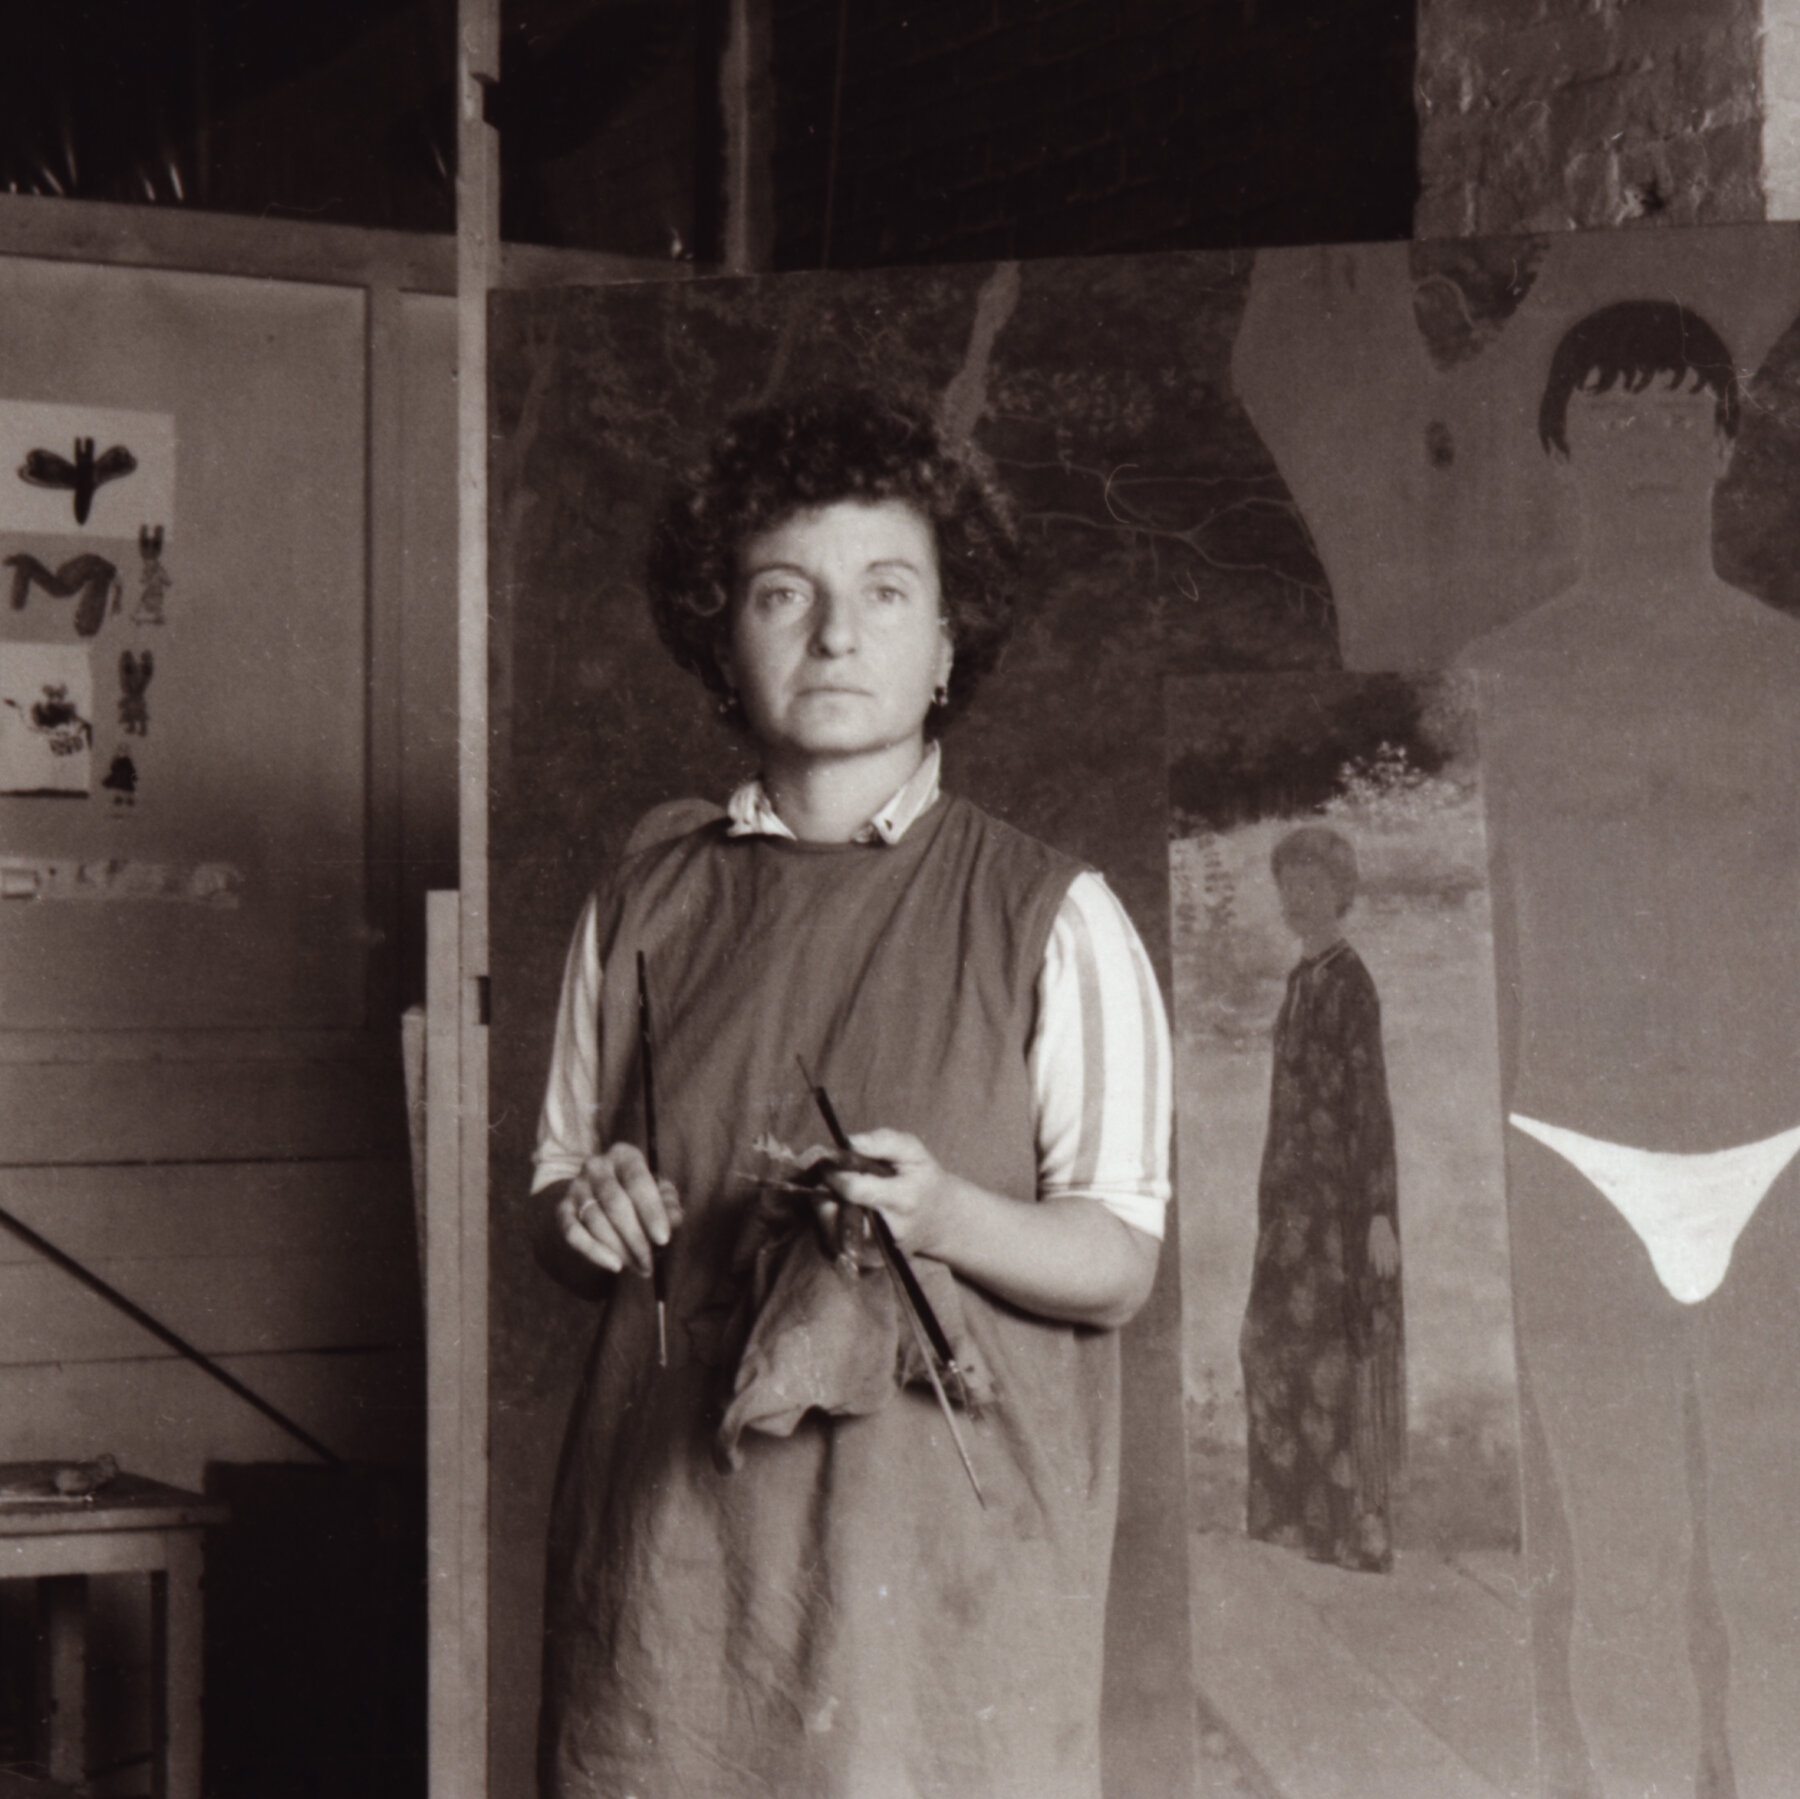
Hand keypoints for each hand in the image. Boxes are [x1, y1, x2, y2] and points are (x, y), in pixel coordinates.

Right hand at [555, 1143, 681, 1277]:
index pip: (638, 1181)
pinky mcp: (562, 1209)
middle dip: (635, 1238)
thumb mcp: (657, 1193)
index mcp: (624, 1155)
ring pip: (596, 1221)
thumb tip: (674, 1218)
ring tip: (639, 1267)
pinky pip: (574, 1233)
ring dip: (619, 1249)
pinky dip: (594, 1252)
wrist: (598, 1197)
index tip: (663, 1239)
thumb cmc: (638, 1196)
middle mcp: (596, 1166)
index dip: (652, 1211)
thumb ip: (669, 1204)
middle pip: (615, 1204)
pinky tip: (614, 1266)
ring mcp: (576, 1187)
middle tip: (650, 1264)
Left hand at [819, 1128, 955, 1258]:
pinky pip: (830, 1246)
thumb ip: (882, 1141)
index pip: (855, 1190)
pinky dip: (828, 1225)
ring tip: (836, 1193)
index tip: (828, 1162)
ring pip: (827, 1232)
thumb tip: (847, 1141)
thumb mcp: (913, 1152)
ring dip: (823, 1209)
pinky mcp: (866, 1262)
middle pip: (834, 1215)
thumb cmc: (923, 1179)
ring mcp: (877, 1251)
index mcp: (903, 1200)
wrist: (940, 1221)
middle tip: (828, 1177)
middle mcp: (888, 1231)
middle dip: (824, 1192)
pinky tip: (840, 1210)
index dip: (834, 1174)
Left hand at [1367, 1214, 1399, 1279]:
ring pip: (1391, 1258)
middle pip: (1385, 1260)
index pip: (1378, 1260)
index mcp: (1376, 1247)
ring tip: (1392, 1273)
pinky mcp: (1393, 1243)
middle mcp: (1383, 1247)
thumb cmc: (1373, 1234)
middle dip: (1386, 1269)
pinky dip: (1396, 1258)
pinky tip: (1397, 1264)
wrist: (1380, 1223)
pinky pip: (1395, 1252)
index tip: (1380, 1275)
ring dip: (1392, 1266)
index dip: (1379, 1268)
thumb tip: (1371, 1262)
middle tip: (1388, 1277)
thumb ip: (1371, 1252)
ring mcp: (1389, 1245)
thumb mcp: (1370, 1243)